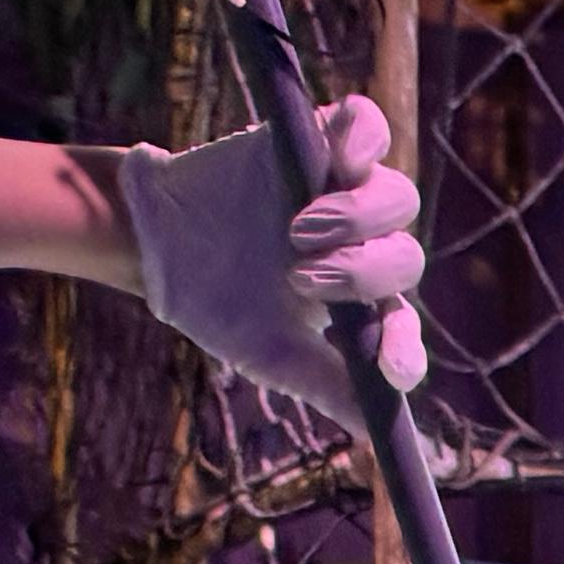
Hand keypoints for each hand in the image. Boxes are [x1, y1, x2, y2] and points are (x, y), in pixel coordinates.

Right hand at [118, 97, 431, 431]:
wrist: (157, 240)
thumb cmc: (218, 302)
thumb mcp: (272, 355)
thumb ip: (328, 388)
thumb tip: (381, 438)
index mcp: (360, 306)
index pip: (403, 326)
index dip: (404, 348)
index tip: (384, 366)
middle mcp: (365, 247)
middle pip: (405, 259)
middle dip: (362, 275)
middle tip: (304, 278)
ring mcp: (346, 191)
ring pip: (396, 198)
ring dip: (358, 218)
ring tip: (300, 229)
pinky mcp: (320, 140)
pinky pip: (367, 124)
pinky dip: (363, 137)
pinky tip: (344, 158)